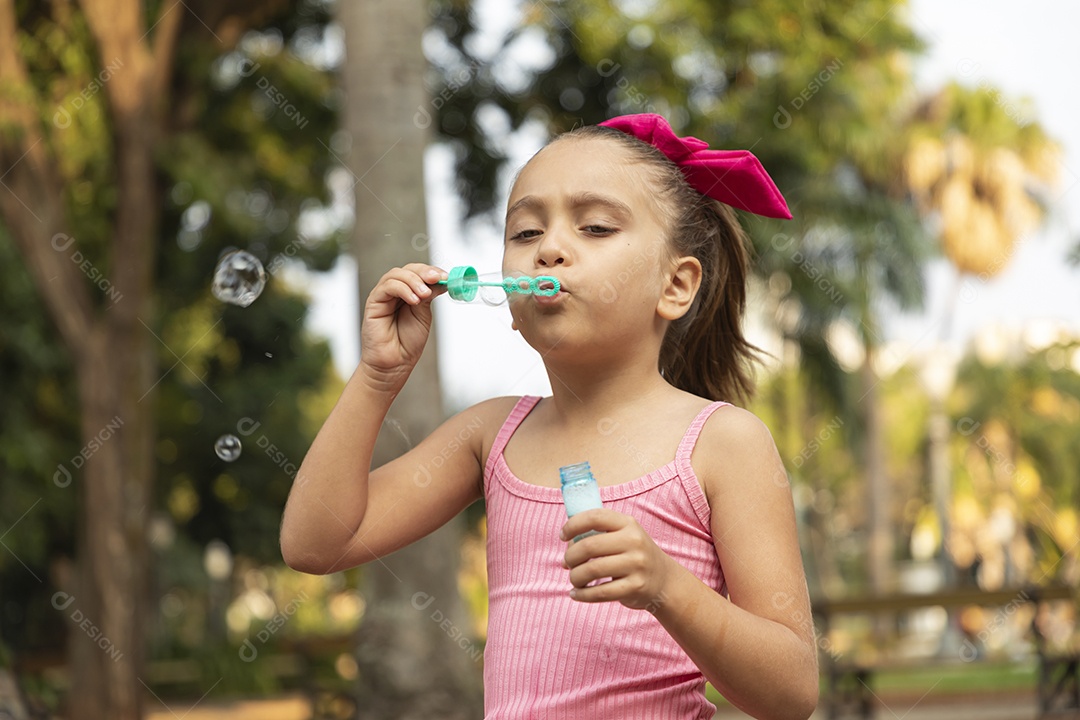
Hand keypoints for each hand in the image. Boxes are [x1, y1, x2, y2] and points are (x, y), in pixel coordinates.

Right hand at [359, 264, 446, 389]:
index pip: (419, 273)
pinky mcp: (374, 302)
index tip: (446, 276)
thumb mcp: (424, 315)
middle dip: (424, 272)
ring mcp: (384, 296)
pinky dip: (403, 289)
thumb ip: (428, 296)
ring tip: (425, 294)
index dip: (432, 271)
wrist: (394, 363)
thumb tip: (440, 280)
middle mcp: (395, 292)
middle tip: (437, 278)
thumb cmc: (407, 342)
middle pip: (407, 270)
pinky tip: (414, 300)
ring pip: (396, 275)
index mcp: (409, 293)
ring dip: (414, 281)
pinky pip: (387, 287)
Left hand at [560, 509, 675, 611]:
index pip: (594, 517)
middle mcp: (634, 541)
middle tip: (567, 563)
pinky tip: (576, 593)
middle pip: (589, 546)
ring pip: (592, 570)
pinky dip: (583, 595)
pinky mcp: (635, 587)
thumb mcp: (623, 536)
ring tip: (574, 579)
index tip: (562, 536)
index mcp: (627, 523)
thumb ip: (598, 534)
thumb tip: (567, 546)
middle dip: (570, 557)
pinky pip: (600, 592)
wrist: (664, 580)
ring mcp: (636, 565)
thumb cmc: (633, 555)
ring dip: (575, 577)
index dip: (572, 525)